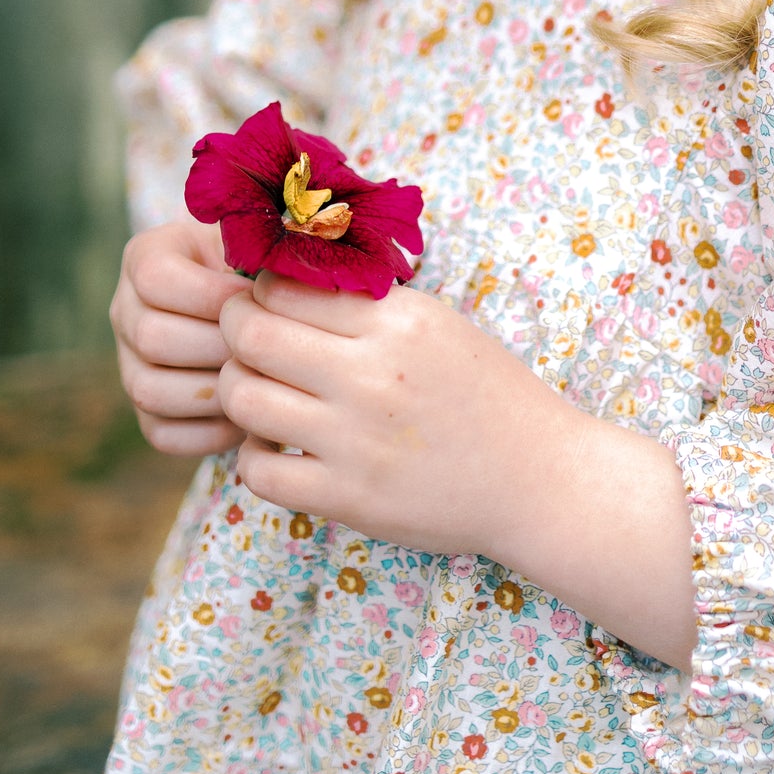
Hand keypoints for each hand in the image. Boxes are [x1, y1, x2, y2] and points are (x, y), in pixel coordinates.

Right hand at [111, 218, 252, 454]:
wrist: (255, 311)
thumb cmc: (261, 271)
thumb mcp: (255, 246)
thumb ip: (260, 253)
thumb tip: (285, 281)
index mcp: (144, 259)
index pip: (157, 278)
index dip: (212, 293)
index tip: (258, 299)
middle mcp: (125, 313)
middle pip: (151, 337)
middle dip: (218, 345)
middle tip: (266, 348)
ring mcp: (129, 367)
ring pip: (150, 390)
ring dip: (214, 389)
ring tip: (260, 379)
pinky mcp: (146, 414)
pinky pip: (164, 434)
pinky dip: (211, 430)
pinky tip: (250, 411)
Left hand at [216, 275, 697, 668]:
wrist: (540, 479)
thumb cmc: (486, 394)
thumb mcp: (437, 325)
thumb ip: (366, 302)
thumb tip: (281, 275)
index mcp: (397, 321)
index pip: (282, 285)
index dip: (257, 291)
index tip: (264, 303)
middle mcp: (372, 375)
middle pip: (250, 335)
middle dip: (233, 334)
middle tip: (245, 344)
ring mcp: (356, 440)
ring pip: (243, 400)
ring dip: (238, 393)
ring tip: (260, 395)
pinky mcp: (349, 498)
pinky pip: (257, 473)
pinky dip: (253, 459)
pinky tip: (278, 450)